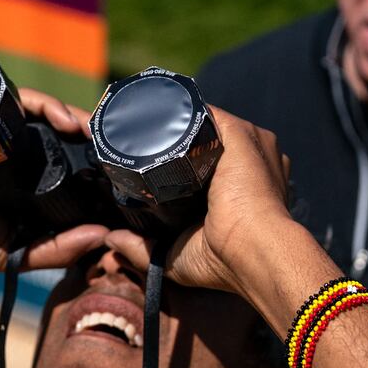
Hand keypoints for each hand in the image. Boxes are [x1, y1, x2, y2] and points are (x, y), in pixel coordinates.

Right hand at [0, 88, 105, 270]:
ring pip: (35, 108)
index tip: (115, 165)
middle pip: (51, 126)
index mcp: (17, 171)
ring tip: (88, 128)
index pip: (59, 154)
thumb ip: (56, 250)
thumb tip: (103, 236)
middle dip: (84, 129)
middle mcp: (5, 143)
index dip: (88, 155)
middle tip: (112, 140)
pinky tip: (59, 120)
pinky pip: (8, 98)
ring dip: (66, 113)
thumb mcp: (13, 249)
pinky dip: (38, 103)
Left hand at [104, 106, 294, 299]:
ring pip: (198, 119)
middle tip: (133, 142)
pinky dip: (175, 105)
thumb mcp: (178, 257)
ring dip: (167, 119)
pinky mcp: (238, 131)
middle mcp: (250, 159)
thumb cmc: (226, 262)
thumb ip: (144, 249)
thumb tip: (111, 240)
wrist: (256, 251)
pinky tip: (148, 108)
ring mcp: (247, 142)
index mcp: (244, 184)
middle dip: (169, 136)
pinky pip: (202, 108)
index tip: (148, 162)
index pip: (205, 159)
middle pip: (201, 136)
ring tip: (133, 123)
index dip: (177, 159)